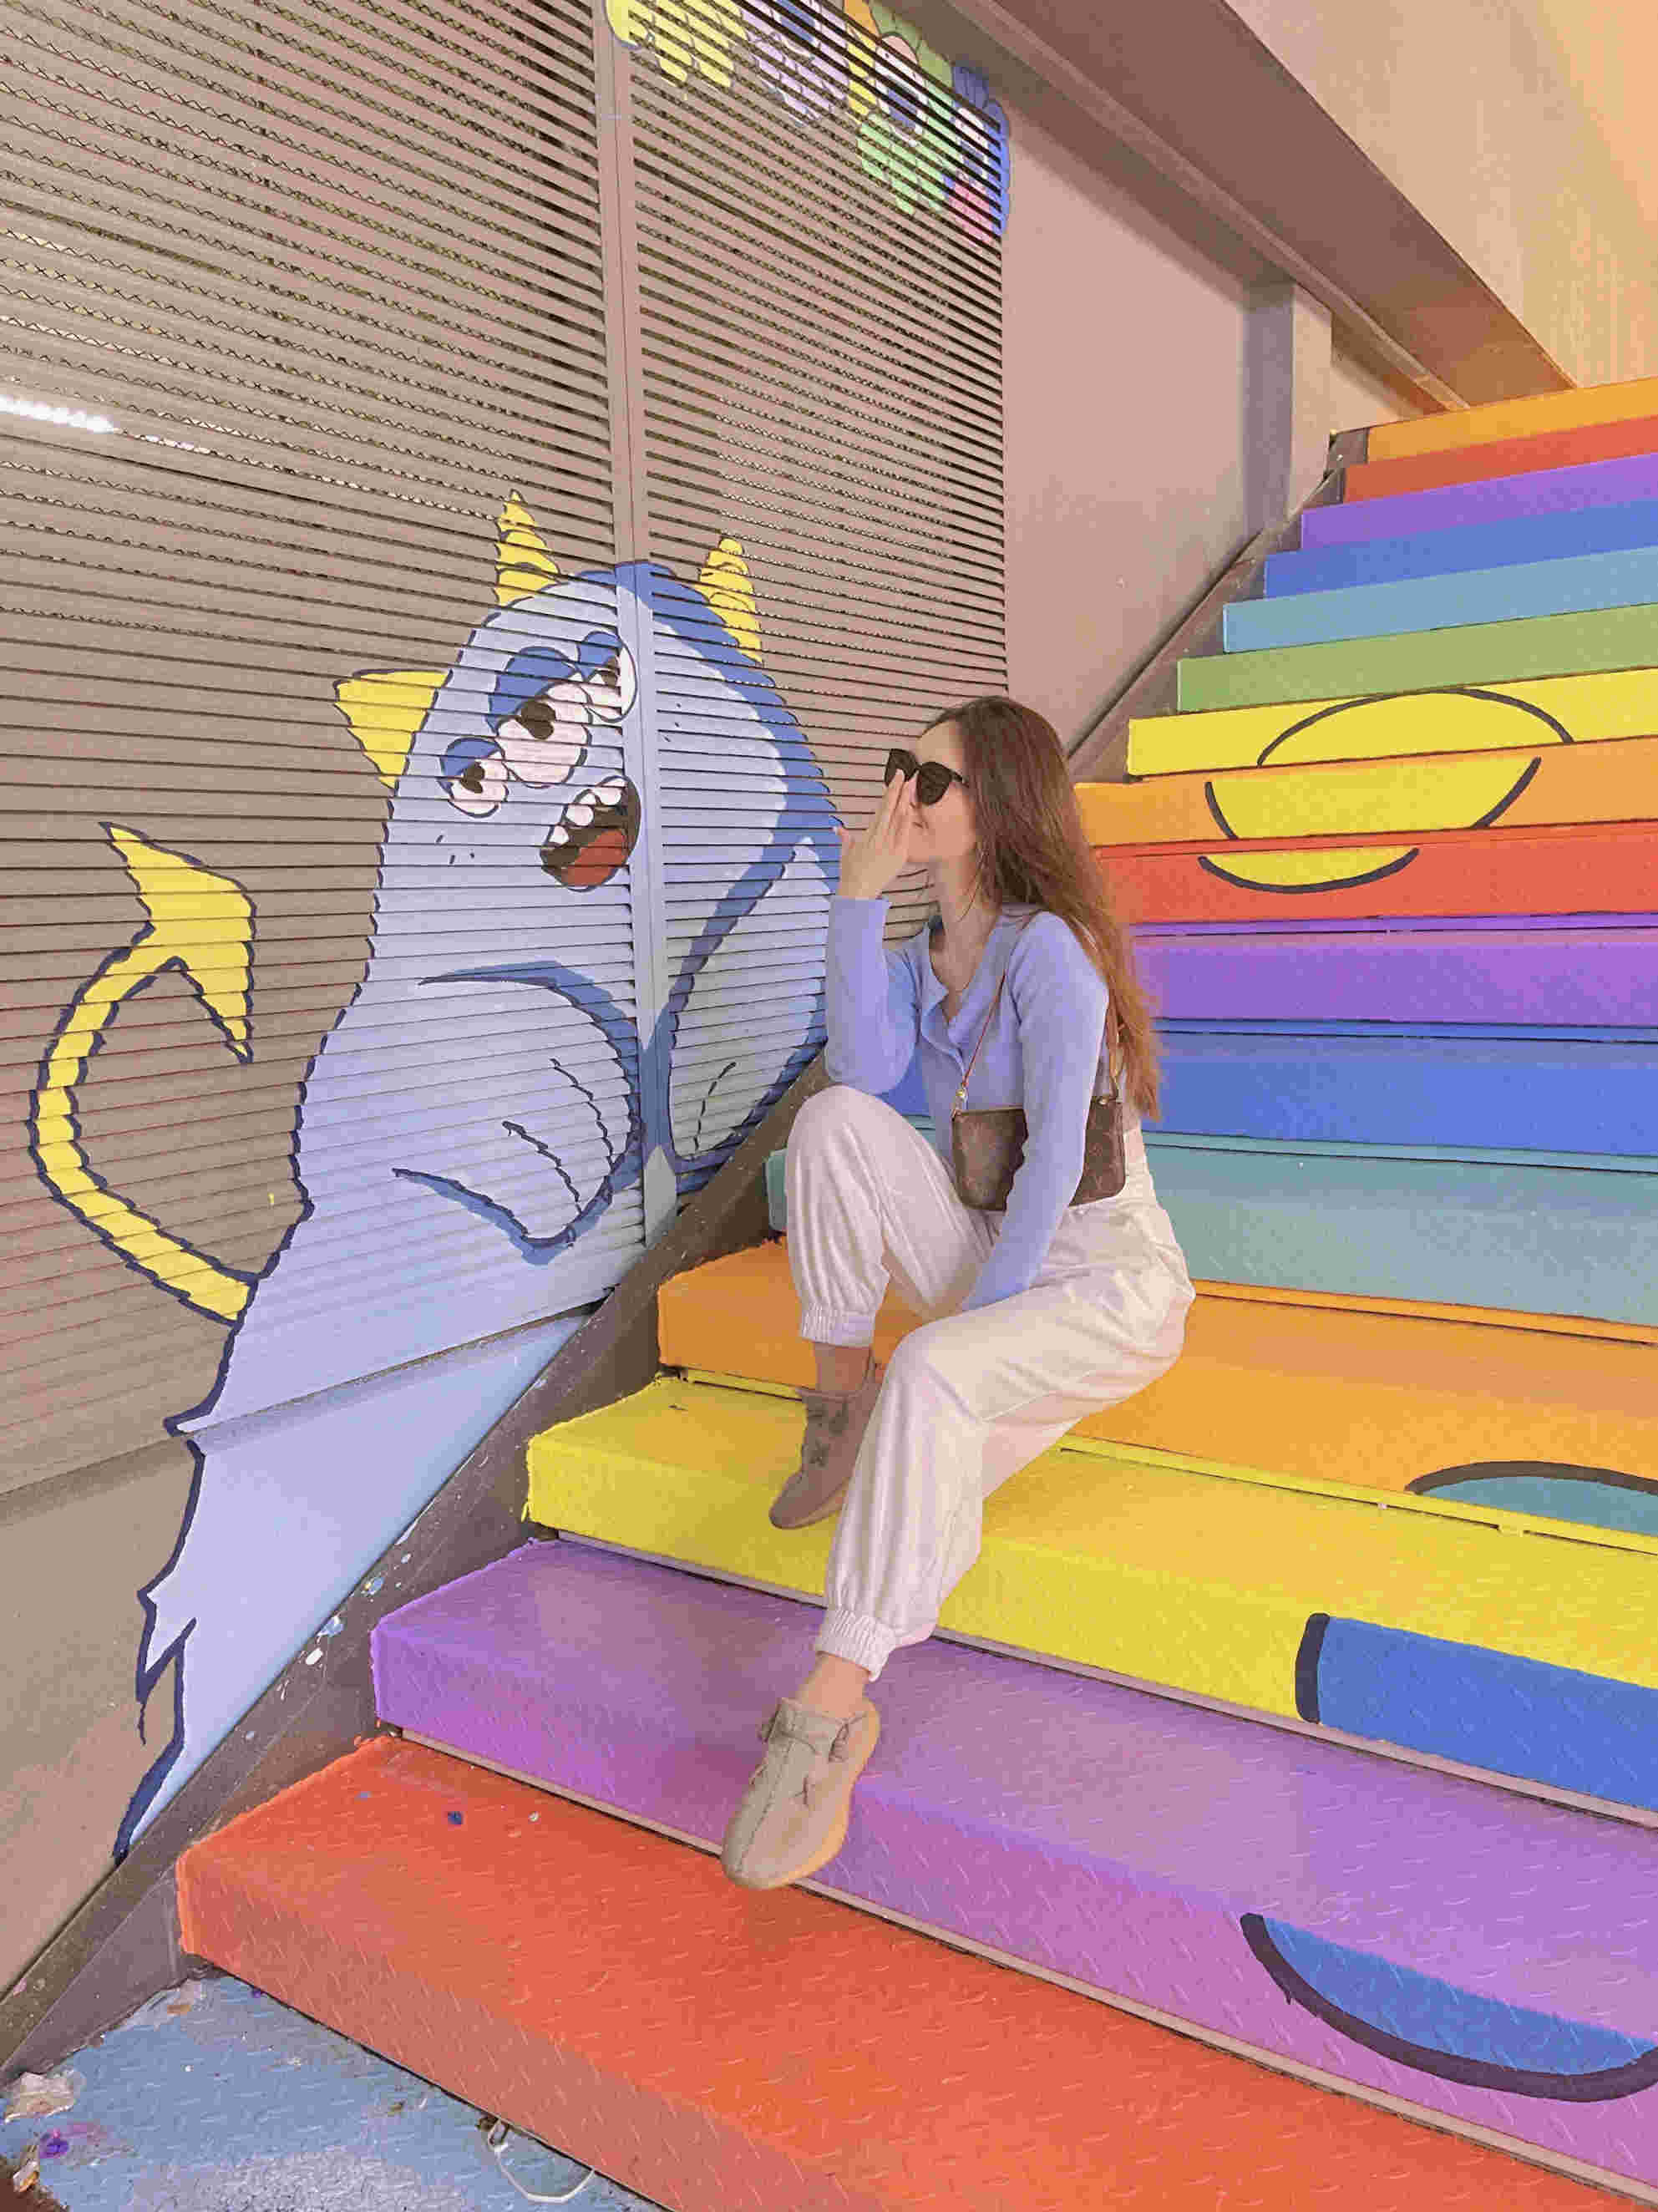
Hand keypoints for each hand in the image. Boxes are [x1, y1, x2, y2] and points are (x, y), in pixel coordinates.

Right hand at [836, 768, 916, 900]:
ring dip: (906, 801)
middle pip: (892, 808)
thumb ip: (845, 838)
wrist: (857, 892)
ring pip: (900, 818)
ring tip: (912, 785)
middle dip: (899, 790)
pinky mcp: (898, 856)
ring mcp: (890, 846)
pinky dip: (908, 821)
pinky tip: (911, 808)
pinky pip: (905, 835)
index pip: (882, 807)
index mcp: (868, 833)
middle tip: (907, 773)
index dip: (890, 791)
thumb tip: (837, 828)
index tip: (897, 778)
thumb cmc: (850, 873)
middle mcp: (880, 837)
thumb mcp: (846, 852)